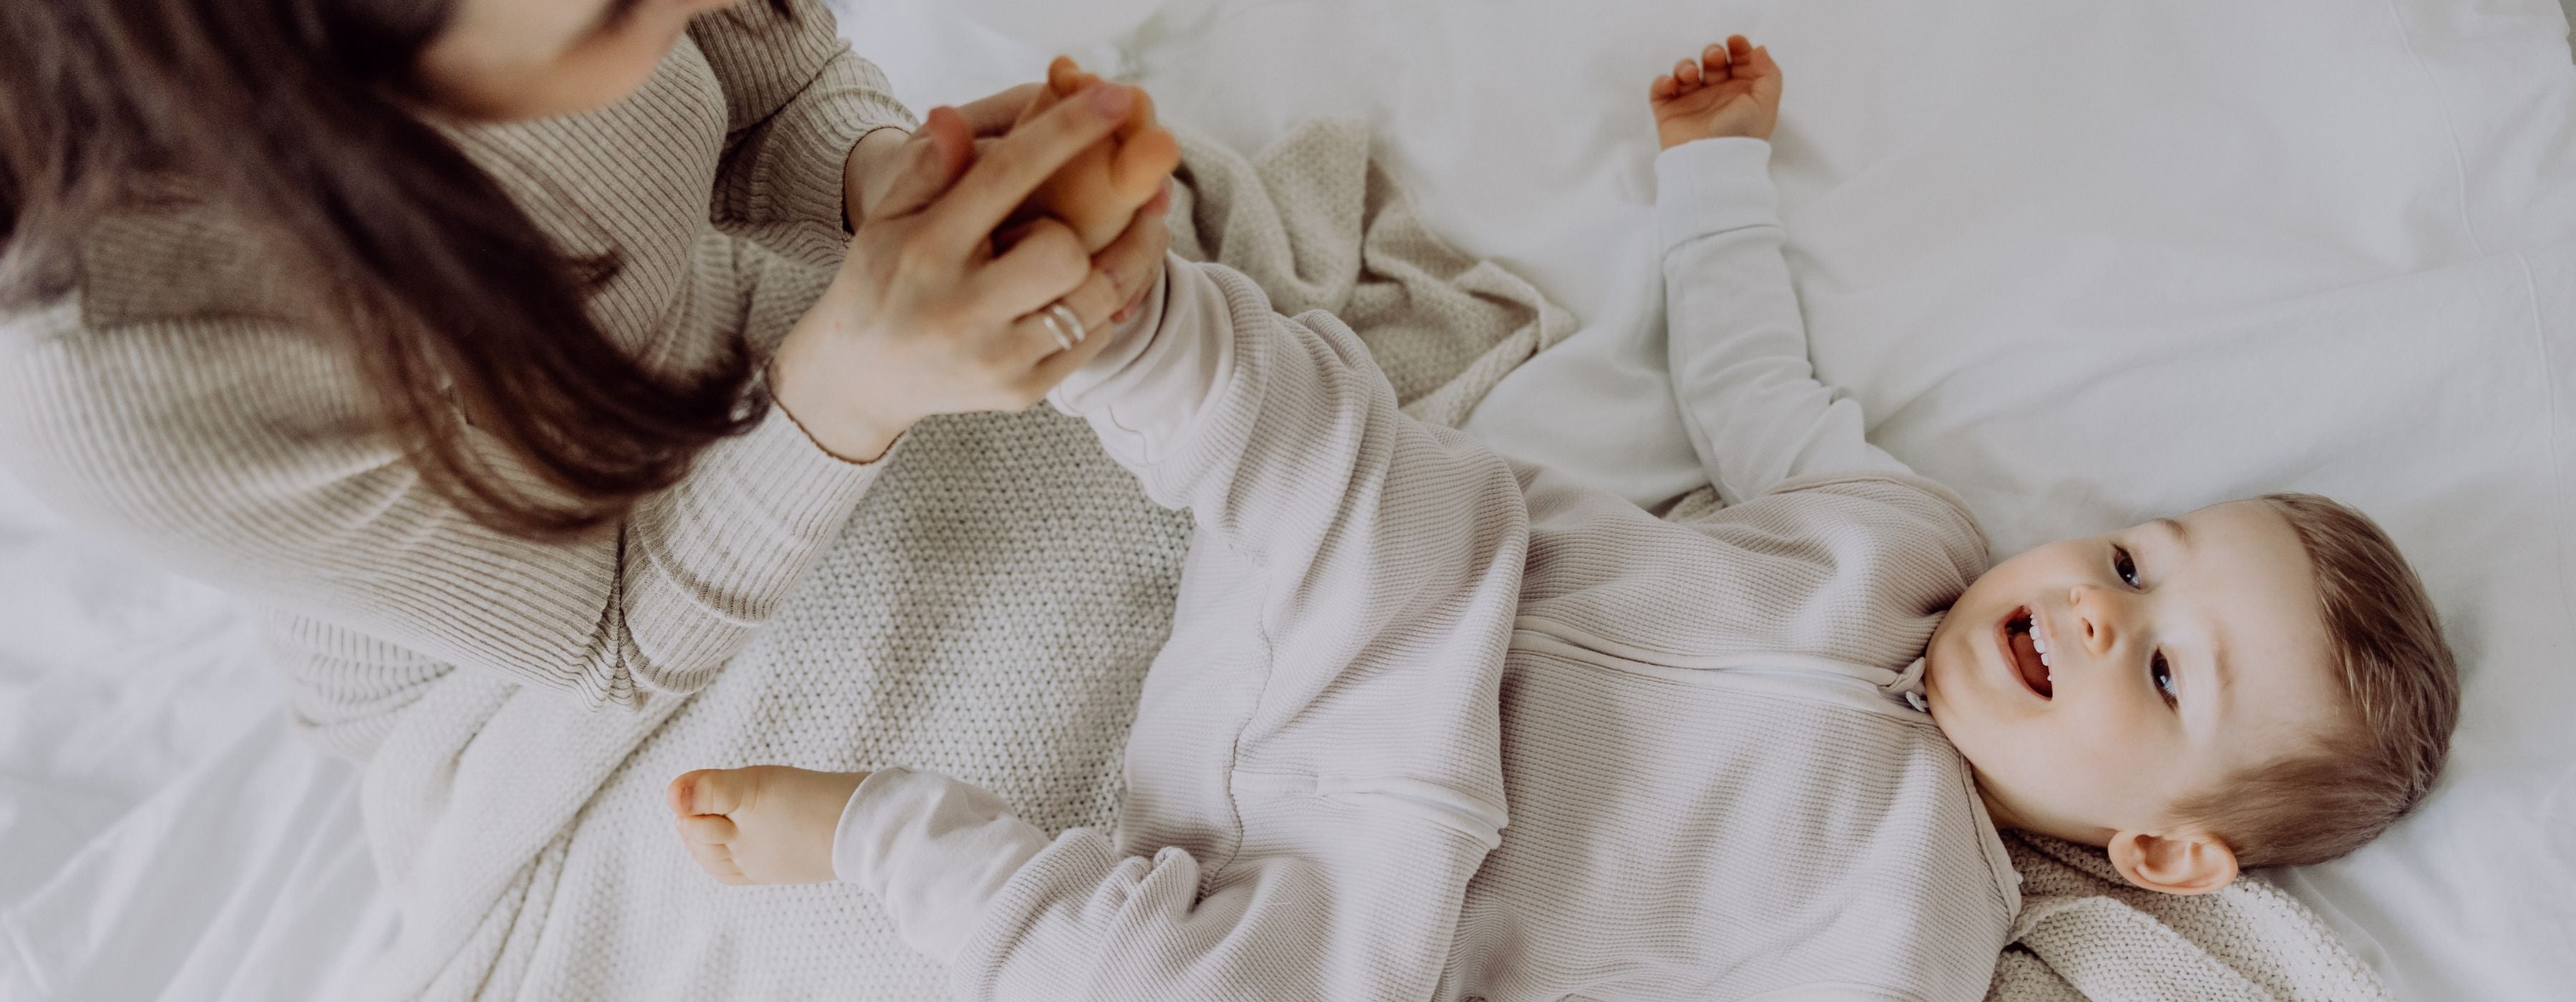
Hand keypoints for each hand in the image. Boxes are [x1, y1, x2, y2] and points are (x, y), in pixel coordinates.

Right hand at [773, 82, 1171, 461]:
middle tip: (1058, 224)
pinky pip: (1096, 338)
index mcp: (926, 251)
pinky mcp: (1022, 391)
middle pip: (1063, 250)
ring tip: (1115, 239)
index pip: (1006, 175)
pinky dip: (1103, 307)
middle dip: (1076, 227)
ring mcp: (996, 358)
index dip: (1066, 131)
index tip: (1115, 97)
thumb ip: (928, 169)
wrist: (864, 379)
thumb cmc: (883, 280)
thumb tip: (951, 117)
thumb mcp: (888, 218)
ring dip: (1114, 262)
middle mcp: (961, 309)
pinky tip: (1087, 288)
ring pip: (1095, 299)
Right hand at [1650, 36, 1781, 149]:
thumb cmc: (1741, 135)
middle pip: (1712, 62)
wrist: (1711, 163)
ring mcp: (1692, 103)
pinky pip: (1660, 89)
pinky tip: (1672, 85)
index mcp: (1741, 92)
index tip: (1735, 42)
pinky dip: (1662, 82)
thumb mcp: (1766, 103)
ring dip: (1685, 66)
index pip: (1739, 61)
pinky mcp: (1669, 112)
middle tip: (1714, 59)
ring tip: (1689, 76)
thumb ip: (1769, 73)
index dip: (1738, 47)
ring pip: (1685, 71)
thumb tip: (1759, 49)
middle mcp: (1717, 95)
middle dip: (1712, 53)